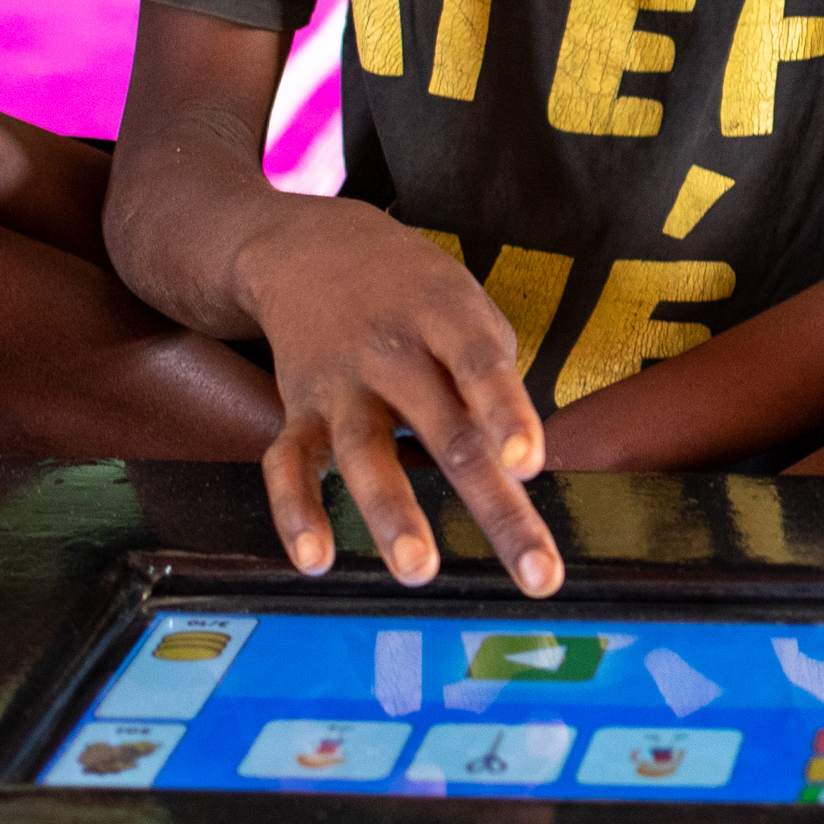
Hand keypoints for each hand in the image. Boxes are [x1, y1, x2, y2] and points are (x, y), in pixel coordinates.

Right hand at [234, 198, 559, 595]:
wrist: (309, 248)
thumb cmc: (415, 294)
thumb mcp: (465, 309)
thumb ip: (491, 380)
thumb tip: (514, 466)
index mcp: (447, 317)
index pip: (480, 365)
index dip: (505, 412)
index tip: (528, 465)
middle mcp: (391, 350)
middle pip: (444, 431)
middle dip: (492, 505)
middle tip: (535, 575)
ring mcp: (341, 383)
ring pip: (363, 452)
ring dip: (392, 514)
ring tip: (418, 570)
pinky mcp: (297, 409)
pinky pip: (289, 463)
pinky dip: (296, 511)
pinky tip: (317, 560)